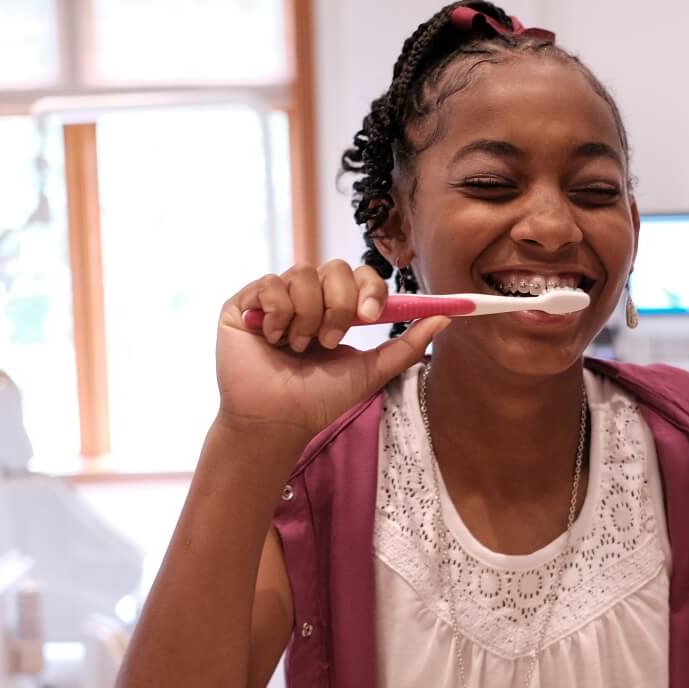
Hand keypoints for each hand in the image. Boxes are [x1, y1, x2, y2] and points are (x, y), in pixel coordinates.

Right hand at [215, 260, 448, 443]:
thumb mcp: (371, 371)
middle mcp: (307, 297)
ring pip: (302, 275)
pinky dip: (278, 315)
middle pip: (334, 267)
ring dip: (307, 317)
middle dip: (338, 306)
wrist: (278, 420)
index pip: (360, 275)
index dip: (369, 288)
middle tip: (328, 341)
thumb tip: (445, 318)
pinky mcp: (244, 303)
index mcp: (336, 308)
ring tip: (297, 349)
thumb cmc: (320, 399)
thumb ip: (406, 345)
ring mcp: (274, 298)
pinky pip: (270, 284)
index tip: (372, 317)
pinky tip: (273, 340)